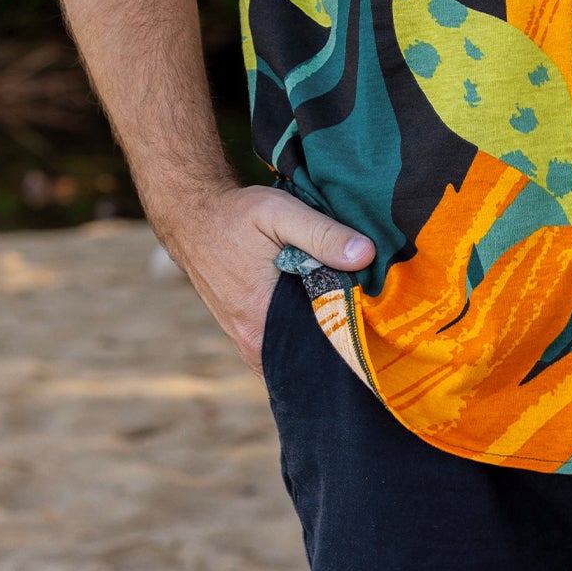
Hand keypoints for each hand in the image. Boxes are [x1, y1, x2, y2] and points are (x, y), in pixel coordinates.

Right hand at [154, 182, 372, 375]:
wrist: (192, 216)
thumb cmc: (234, 215)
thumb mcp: (280, 212)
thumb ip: (323, 233)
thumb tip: (366, 255)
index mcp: (262, 321)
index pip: (319, 352)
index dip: (353, 342)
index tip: (380, 327)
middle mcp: (252, 342)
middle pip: (310, 358)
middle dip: (341, 344)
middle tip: (373, 323)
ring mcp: (247, 340)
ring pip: (296, 353)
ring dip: (321, 338)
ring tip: (352, 317)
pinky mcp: (245, 331)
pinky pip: (282, 346)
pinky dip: (303, 334)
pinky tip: (323, 314)